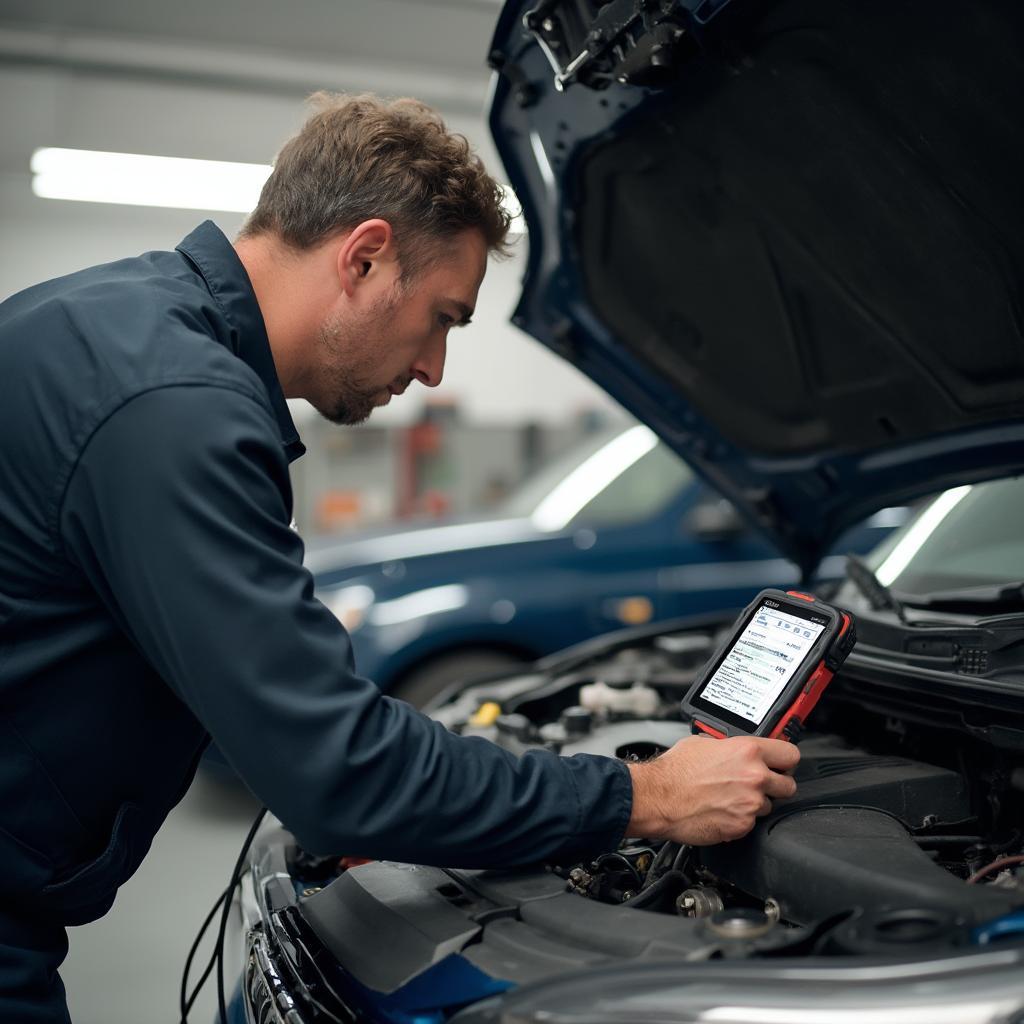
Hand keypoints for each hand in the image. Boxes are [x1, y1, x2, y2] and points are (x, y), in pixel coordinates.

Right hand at [625, 735, 799, 844]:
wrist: (658, 798)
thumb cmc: (674, 771)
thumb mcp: (703, 743)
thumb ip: (729, 746)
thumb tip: (735, 748)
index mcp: (747, 751)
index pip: (791, 754)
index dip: (785, 760)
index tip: (780, 764)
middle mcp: (754, 776)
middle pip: (789, 785)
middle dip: (776, 785)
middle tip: (759, 785)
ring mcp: (750, 803)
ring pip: (769, 805)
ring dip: (755, 803)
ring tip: (731, 798)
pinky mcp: (742, 825)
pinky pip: (752, 822)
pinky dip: (740, 818)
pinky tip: (723, 810)